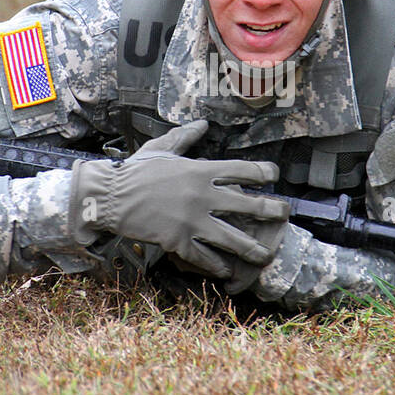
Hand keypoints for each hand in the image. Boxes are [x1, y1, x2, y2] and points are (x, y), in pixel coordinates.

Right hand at [68, 120, 290, 277]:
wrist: (110, 197)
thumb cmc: (136, 171)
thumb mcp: (162, 149)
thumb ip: (185, 137)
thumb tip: (202, 123)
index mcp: (201, 170)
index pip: (244, 170)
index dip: (264, 173)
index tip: (274, 177)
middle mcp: (203, 195)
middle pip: (249, 205)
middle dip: (272, 211)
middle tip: (285, 215)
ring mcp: (193, 221)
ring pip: (233, 238)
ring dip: (253, 248)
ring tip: (266, 255)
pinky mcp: (179, 242)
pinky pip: (206, 257)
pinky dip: (218, 265)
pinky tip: (227, 271)